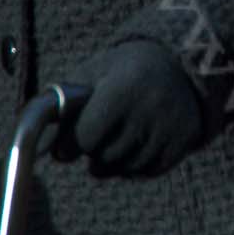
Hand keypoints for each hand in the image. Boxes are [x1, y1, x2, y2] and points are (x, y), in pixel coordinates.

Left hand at [55, 41, 206, 177]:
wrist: (177, 63)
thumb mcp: (92, 75)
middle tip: (96, 139)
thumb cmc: (121, 71)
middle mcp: (151, 107)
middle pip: (106, 156)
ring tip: (112, 145)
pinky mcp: (186, 138)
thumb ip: (65, 107)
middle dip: (94, 152)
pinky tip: (133, 149)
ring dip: (114, 163)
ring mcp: (171, 125)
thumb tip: (47, 148)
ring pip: (128, 167)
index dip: (71, 144)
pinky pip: (150, 171)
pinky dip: (137, 167)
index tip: (68, 144)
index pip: (86, 137)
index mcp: (123, 88)